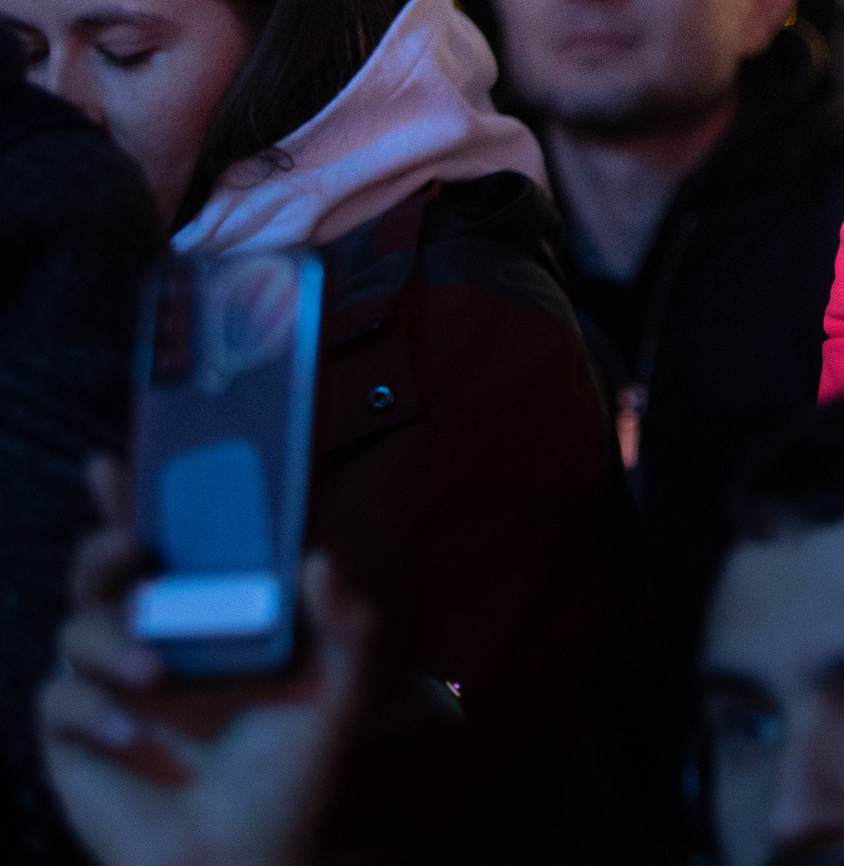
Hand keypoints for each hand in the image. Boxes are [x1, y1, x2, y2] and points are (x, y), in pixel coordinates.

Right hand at [39, 460, 370, 865]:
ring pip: (74, 626)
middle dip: (106, 547)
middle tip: (131, 549)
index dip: (138, 502)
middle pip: (106, 574)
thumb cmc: (290, 775)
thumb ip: (344, 620)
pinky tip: (128, 729)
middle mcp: (155, 643)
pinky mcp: (74, 739)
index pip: (171, 547)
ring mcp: (111, 690)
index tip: (118, 461)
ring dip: (108, 635)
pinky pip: (55, 701)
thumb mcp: (335, 690)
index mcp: (210, 620)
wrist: (244, 862)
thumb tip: (320, 556)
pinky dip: (87, 708)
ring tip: (154, 669)